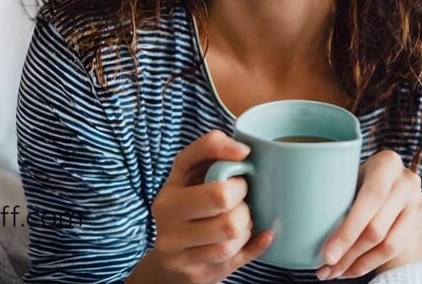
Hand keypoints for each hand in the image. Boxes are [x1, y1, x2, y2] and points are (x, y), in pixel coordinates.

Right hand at [148, 130, 274, 283]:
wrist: (169, 259)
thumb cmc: (189, 205)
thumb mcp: (191, 173)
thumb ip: (212, 149)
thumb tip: (242, 151)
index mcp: (169, 190)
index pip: (201, 159)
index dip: (229, 156)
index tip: (244, 156)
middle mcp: (167, 219)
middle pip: (221, 198)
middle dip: (242, 197)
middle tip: (241, 198)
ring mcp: (178, 251)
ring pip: (230, 235)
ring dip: (245, 226)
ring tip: (240, 220)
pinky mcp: (194, 275)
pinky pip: (237, 258)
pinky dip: (253, 245)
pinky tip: (254, 235)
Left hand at [316, 150, 421, 279]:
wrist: (393, 184)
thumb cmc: (359, 179)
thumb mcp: (350, 177)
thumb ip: (334, 192)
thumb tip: (293, 223)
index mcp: (386, 162)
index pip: (370, 199)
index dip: (348, 231)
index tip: (326, 254)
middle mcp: (407, 180)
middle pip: (377, 227)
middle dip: (348, 253)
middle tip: (325, 269)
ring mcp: (418, 200)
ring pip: (387, 244)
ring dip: (357, 264)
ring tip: (334, 272)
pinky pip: (394, 250)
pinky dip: (369, 263)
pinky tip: (350, 269)